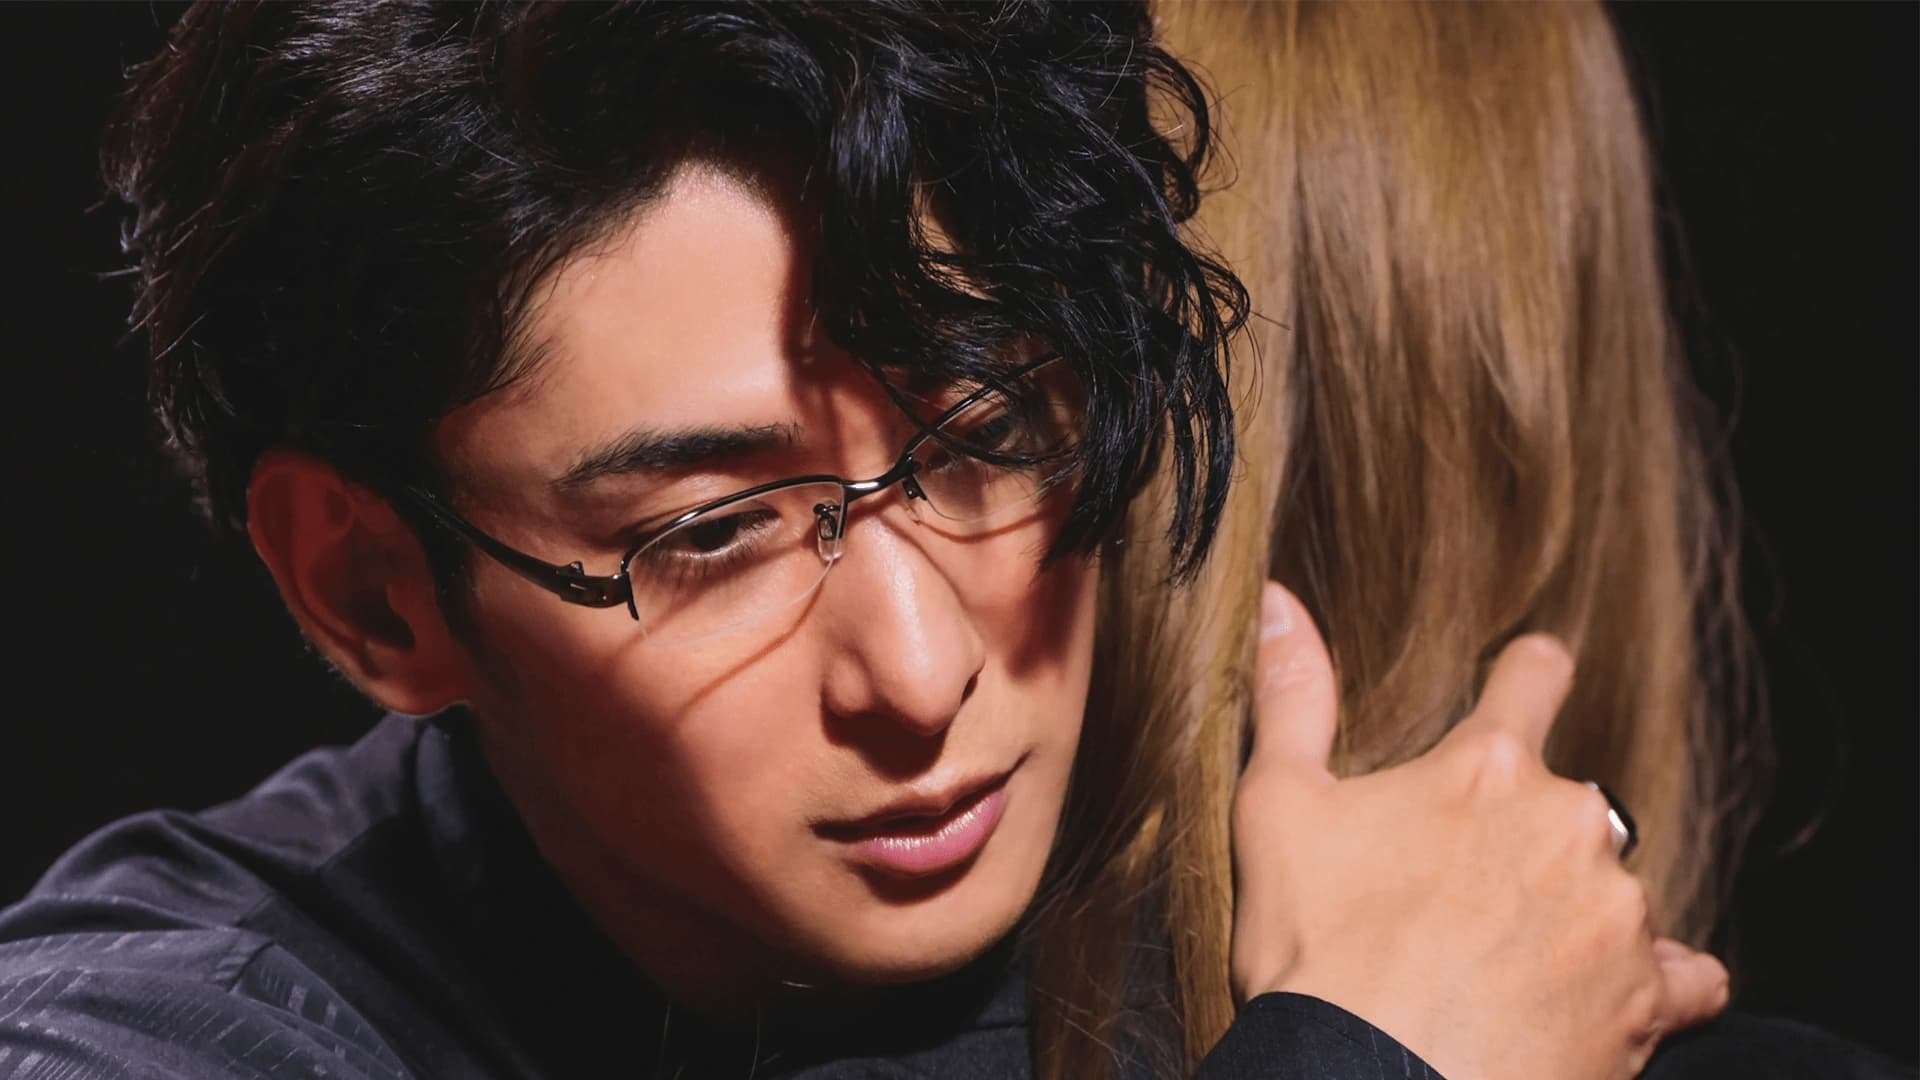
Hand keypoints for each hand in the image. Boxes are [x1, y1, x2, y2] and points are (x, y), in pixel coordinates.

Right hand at [1231, 583, 1729, 1079]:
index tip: (1531, 679)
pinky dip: (1653, 984)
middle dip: (1526, 836)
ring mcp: (1615, 914)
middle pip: (1570, 803)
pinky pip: (1686, 978)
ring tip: (1508, 964)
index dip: (1528, 676)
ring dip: (1576, 912)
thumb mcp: (1276, 810)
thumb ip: (1291, 698)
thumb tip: (1281, 599)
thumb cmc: (1314, 953)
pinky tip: (1603, 1003)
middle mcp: (1568, 826)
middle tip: (1461, 896)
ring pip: (1614, 889)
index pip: (1533, 678)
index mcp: (1485, 769)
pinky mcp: (1645, 999)